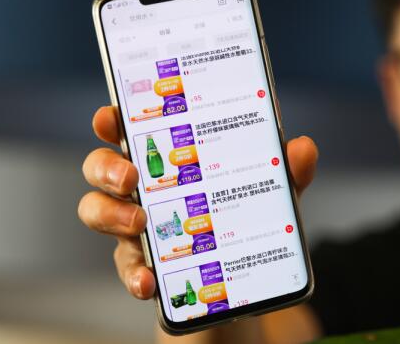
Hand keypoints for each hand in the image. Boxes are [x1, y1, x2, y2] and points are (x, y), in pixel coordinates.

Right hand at [78, 106, 318, 299]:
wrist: (240, 282)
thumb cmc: (245, 219)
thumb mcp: (271, 194)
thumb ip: (288, 172)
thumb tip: (302, 148)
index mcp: (169, 158)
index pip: (131, 130)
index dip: (112, 120)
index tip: (110, 117)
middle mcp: (143, 187)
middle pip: (100, 167)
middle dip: (107, 167)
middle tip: (131, 176)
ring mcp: (135, 227)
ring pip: (97, 212)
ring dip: (111, 215)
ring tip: (139, 223)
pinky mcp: (141, 264)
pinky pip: (126, 267)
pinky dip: (134, 274)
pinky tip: (149, 282)